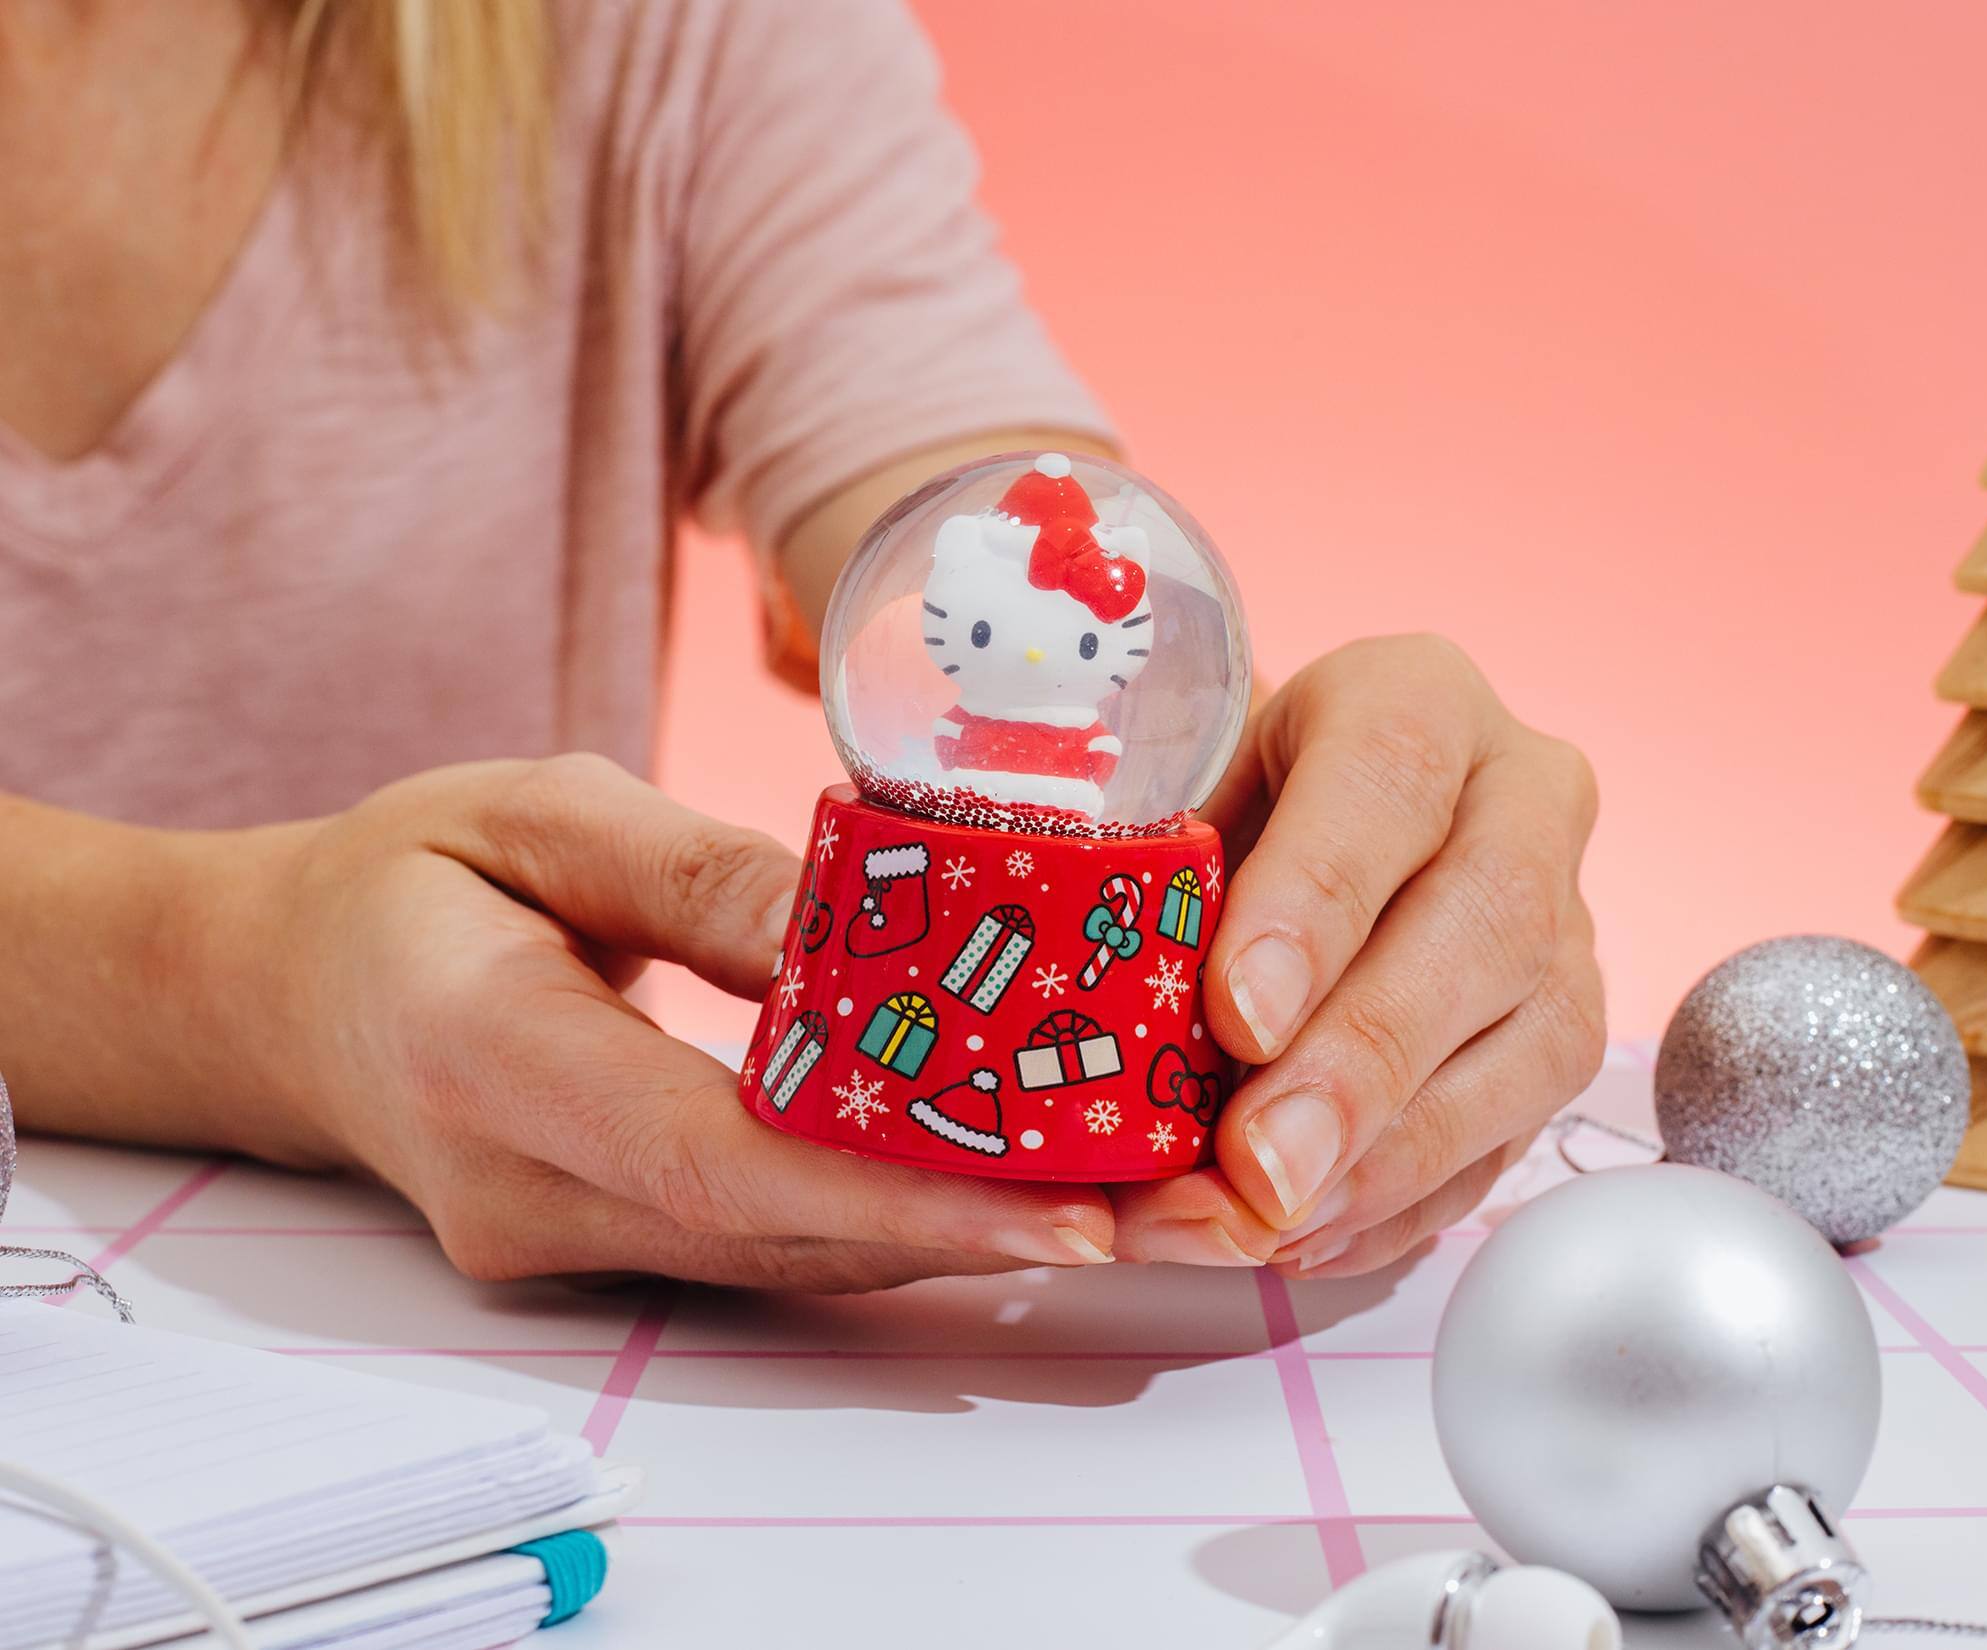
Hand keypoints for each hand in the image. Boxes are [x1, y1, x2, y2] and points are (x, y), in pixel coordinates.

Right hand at [189, 755, 1113, 1290]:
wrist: (289, 995)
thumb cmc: (407, 879)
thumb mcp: (533, 814)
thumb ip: (691, 874)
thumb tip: (856, 930)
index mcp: (485, 1056)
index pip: (713, 1157)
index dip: (894, 1192)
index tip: (1054, 1203)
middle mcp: (519, 1189)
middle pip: (773, 1232)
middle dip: (967, 1225)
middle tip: (1139, 1192)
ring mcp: (552, 1241)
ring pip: (777, 1256)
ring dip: (941, 1234)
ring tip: (1102, 1187)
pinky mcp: (593, 1245)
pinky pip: (753, 1244)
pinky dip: (875, 1220)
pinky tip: (984, 1182)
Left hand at [1111, 637, 1603, 1273]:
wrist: (1286, 840)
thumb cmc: (1208, 802)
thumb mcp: (1163, 794)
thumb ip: (1140, 862)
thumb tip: (1076, 1001)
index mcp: (1413, 698)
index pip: (1389, 775)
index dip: (1317, 902)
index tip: (1235, 1015)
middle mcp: (1520, 797)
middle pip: (1485, 924)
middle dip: (1362, 1062)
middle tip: (1256, 1167)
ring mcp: (1564, 922)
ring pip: (1530, 1046)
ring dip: (1388, 1158)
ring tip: (1262, 1224)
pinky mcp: (1557, 1034)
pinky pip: (1511, 1135)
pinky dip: (1401, 1203)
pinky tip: (1303, 1239)